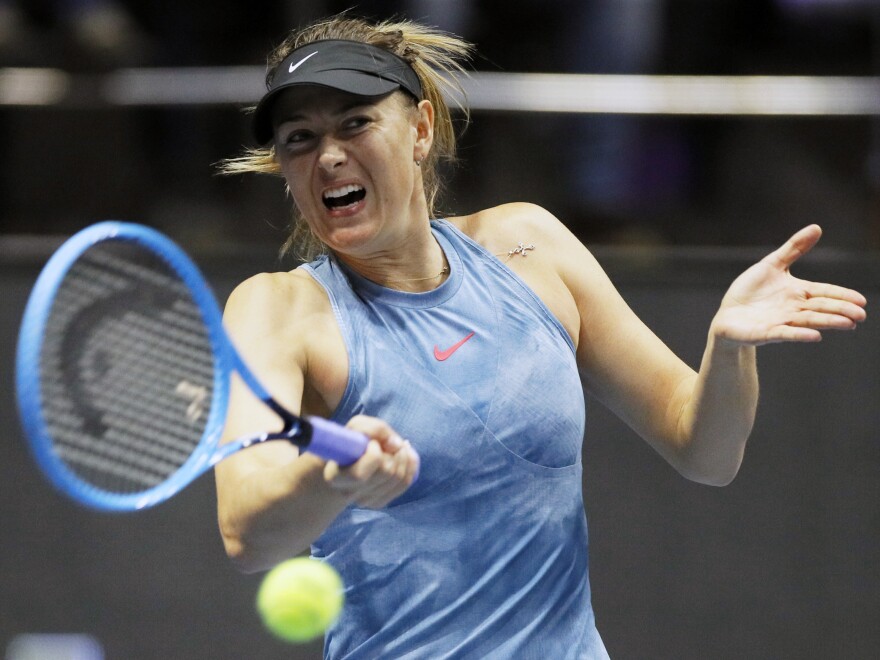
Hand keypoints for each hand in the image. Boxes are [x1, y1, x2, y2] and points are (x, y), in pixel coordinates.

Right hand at [322, 415, 419, 507]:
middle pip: (386, 473)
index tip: (373, 443)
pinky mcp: (379, 502)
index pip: (360, 475)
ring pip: (399, 478)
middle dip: (393, 452)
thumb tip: (396, 444)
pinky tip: (404, 455)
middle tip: (388, 443)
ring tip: (395, 447)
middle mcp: (348, 494)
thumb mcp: (357, 426)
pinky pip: (405, 483)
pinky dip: (410, 466)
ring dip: (403, 457)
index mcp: (335, 477)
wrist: (347, 460)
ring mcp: (364, 501)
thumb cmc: (351, 441)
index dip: (374, 454)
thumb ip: (374, 429)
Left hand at [711, 225, 866, 344]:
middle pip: (821, 308)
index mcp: (797, 292)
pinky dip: (799, 335)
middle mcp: (794, 308)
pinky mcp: (766, 333)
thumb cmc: (751, 290)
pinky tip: (815, 337)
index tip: (861, 301)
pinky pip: (785, 334)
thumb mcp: (772, 265)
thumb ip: (794, 249)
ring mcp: (781, 321)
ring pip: (808, 321)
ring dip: (828, 322)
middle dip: (841, 311)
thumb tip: (817, 227)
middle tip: (860, 315)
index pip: (825, 292)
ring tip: (847, 324)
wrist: (728, 314)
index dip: (842, 296)